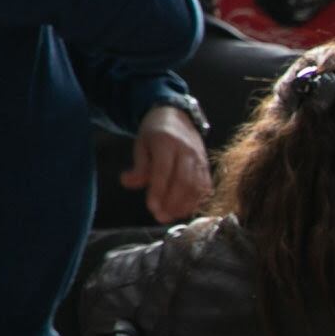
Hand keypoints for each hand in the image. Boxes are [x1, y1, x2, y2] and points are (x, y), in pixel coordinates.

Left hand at [124, 105, 210, 222]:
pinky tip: (184, 210)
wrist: (178, 119)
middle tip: (160, 216)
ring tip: (171, 216)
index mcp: (167, 142)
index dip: (158, 191)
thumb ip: (138, 166)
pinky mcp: (207, 167)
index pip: (163, 170)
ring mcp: (200, 159)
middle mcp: (187, 151)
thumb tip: (127, 183)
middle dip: (172, 202)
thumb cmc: (155, 134)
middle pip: (183, 181)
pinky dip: (196, 201)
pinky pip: (205, 187)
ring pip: (196, 187)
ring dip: (184, 205)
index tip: (152, 208)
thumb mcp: (141, 144)